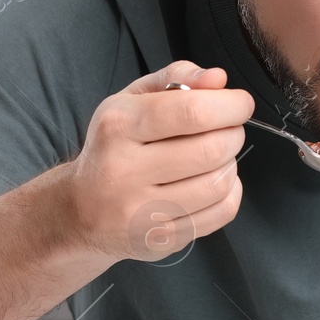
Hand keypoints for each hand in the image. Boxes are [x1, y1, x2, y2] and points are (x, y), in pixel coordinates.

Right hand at [66, 60, 254, 261]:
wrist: (79, 211)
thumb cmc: (113, 146)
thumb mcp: (130, 100)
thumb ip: (175, 79)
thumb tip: (218, 79)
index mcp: (118, 126)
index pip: (191, 112)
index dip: (229, 105)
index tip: (240, 103)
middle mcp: (124, 171)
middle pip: (211, 149)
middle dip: (233, 133)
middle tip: (227, 129)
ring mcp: (141, 212)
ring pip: (219, 183)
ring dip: (230, 163)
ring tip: (215, 156)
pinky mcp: (159, 240)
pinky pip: (221, 213)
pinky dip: (230, 192)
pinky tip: (213, 182)